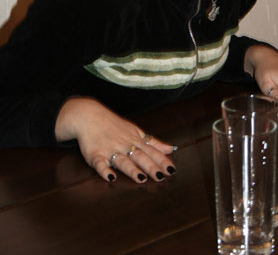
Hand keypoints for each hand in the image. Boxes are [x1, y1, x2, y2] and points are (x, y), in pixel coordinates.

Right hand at [55, 97, 175, 182]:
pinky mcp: (95, 154)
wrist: (89, 115)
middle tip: (161, 176)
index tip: (172, 170)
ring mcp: (110, 149)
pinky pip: (99, 163)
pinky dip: (104, 170)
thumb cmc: (114, 125)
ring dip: (132, 169)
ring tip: (141, 178)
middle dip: (150, 166)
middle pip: (140, 156)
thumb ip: (153, 142)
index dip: (161, 161)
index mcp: (135, 140)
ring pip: (122, 160)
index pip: (151, 151)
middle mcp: (125, 145)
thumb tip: (171, 149)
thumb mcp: (136, 131)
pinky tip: (110, 177)